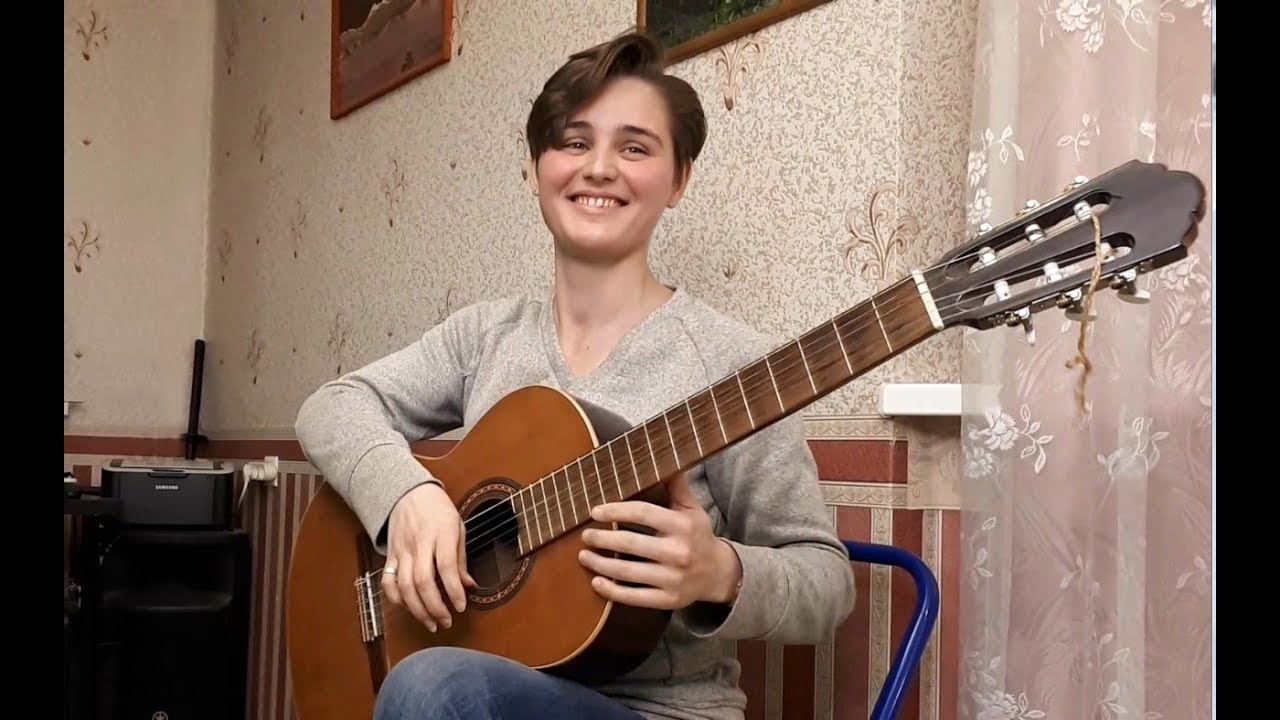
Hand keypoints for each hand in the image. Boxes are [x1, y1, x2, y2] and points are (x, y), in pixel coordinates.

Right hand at [382, 482, 476, 631]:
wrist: (408, 493)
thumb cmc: (437, 510)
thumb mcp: (458, 527)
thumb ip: (461, 558)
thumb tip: (468, 586)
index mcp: (441, 533)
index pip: (446, 566)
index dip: (454, 590)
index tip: (462, 606)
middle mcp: (419, 543)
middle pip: (423, 581)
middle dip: (435, 607)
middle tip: (446, 621)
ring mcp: (402, 550)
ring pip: (404, 586)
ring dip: (417, 610)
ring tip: (431, 622)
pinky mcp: (390, 555)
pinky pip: (388, 582)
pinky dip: (397, 599)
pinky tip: (409, 608)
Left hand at [578, 472, 741, 609]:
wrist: (718, 574)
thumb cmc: (698, 536)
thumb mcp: (692, 509)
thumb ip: (675, 485)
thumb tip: (662, 454)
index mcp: (683, 526)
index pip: (643, 513)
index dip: (616, 510)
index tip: (595, 511)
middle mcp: (679, 552)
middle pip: (630, 543)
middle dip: (602, 538)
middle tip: (585, 535)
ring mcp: (673, 579)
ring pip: (627, 571)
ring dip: (600, 563)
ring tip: (584, 556)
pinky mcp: (668, 600)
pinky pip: (634, 597)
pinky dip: (612, 591)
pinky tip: (596, 582)